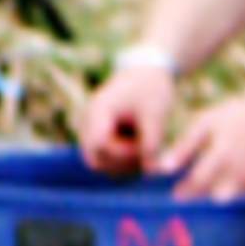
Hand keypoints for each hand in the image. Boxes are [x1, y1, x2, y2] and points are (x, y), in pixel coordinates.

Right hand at [80, 54, 175, 171]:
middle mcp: (88, 121)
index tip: (143, 148)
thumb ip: (152, 144)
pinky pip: (106, 160)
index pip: (98, 147)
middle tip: (149, 151)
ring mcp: (90, 130)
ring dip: (125, 164)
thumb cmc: (151, 89)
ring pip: (102, 163)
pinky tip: (141, 149)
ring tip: (147, 147)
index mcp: (99, 111)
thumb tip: (150, 173)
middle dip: (124, 163)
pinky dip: (124, 161)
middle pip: (98, 160)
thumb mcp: (155, 115)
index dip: (122, 156)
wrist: (145, 72)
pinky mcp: (97, 137)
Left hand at [166, 85, 244, 202]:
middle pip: (211, 195)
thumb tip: (163, 169)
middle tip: (203, 175)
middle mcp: (237, 176)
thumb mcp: (208, 122)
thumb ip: (185, 146)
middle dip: (202, 191)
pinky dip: (243, 182)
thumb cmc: (242, 114)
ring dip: (222, 186)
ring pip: (230, 195)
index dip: (184, 191)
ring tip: (230, 160)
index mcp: (220, 158)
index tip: (177, 192)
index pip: (195, 185)